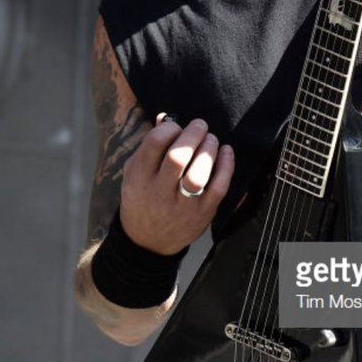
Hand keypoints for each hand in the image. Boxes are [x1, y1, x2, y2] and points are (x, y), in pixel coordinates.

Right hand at [119, 115, 234, 254]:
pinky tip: (226, 152)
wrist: (148, 242)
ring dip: (209, 150)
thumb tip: (165, 118)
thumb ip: (149, 146)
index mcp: (139, 178)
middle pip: (178, 157)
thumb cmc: (142, 199)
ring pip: (199, 174)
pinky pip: (218, 188)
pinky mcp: (203, 213)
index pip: (154, 144)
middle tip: (200, 126)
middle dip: (193, 135)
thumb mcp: (135, 173)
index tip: (176, 127)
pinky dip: (226, 167)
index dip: (169, 128)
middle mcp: (159, 192)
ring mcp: (182, 205)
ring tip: (211, 139)